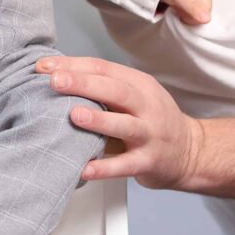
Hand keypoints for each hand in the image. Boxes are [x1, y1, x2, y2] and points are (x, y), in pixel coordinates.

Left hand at [36, 53, 204, 190]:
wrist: (190, 152)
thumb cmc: (152, 122)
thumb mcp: (135, 96)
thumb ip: (104, 88)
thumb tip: (56, 76)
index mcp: (139, 84)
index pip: (104, 68)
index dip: (73, 65)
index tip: (43, 66)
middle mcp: (147, 106)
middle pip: (116, 90)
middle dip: (84, 83)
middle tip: (55, 81)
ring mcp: (150, 134)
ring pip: (124, 124)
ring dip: (98, 120)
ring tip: (74, 115)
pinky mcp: (149, 162)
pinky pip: (124, 166)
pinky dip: (103, 168)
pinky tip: (83, 169)